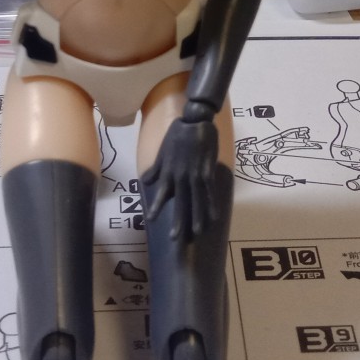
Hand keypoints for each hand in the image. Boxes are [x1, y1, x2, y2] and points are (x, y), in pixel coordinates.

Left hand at [141, 102, 220, 240]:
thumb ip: (156, 168)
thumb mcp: (163, 151)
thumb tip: (145, 181)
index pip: (162, 193)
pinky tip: (214, 217)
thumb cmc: (178, 134)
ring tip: (196, 233)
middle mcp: (181, 176)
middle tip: (176, 239)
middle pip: (180, 202)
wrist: (195, 120)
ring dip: (197, 217)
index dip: (157, 206)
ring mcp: (195, 175)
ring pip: (196, 200)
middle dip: (178, 221)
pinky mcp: (207, 170)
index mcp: (169, 172)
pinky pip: (209, 191)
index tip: (150, 220)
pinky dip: (211, 204)